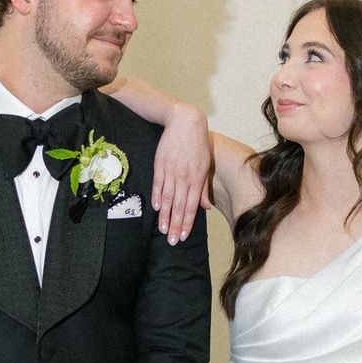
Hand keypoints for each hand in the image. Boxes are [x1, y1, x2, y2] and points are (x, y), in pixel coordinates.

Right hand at [150, 104, 210, 242]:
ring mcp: (171, 171)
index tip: (183, 235)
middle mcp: (184, 177)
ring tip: (162, 230)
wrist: (184, 122)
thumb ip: (203, 188)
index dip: (187, 222)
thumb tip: (206, 207)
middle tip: (172, 241)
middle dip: (175, 225)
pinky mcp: (161, 164)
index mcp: (197, 179)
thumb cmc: (197, 144)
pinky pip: (158, 184)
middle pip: (179, 206)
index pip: (191, 206)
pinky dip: (156, 197)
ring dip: (165, 216)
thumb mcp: (205, 165)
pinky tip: (155, 209)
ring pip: (167, 198)